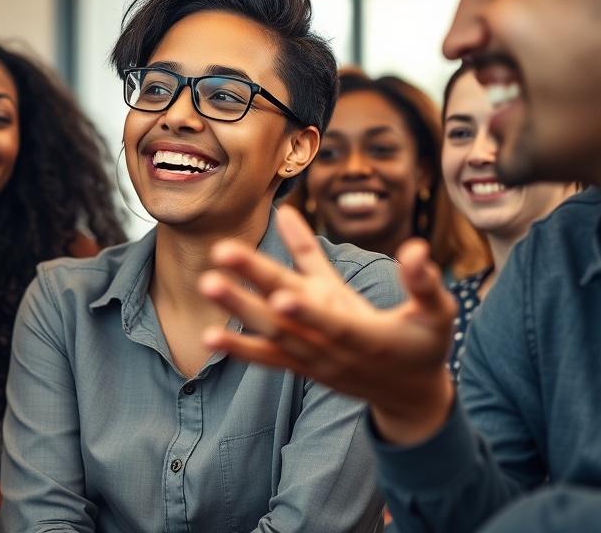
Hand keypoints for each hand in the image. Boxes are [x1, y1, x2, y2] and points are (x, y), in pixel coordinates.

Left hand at [198, 206, 455, 445]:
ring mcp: (314, 360)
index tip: (280, 294)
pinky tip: (208, 335)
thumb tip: (415, 245)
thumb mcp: (436, 312)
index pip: (332, 322)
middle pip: (288, 320)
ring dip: (237, 309)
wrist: (409, 396)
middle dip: (253, 291)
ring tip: (206, 283)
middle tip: (220, 259)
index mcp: (369, 336)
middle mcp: (334, 349)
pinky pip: (267, 357)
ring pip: (271, 335)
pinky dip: (239, 347)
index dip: (309, 310)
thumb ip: (421, 280)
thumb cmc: (424, 344)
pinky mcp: (302, 366)